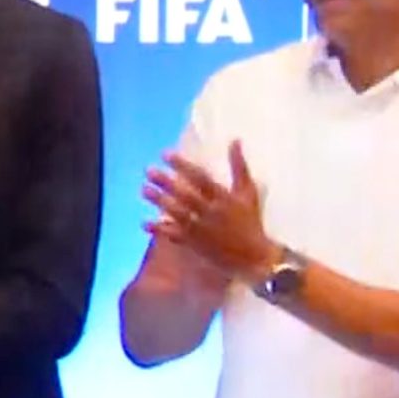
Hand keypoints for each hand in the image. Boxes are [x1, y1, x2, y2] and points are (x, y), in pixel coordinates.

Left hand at [143, 142, 274, 284]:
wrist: (255, 256)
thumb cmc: (251, 221)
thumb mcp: (248, 192)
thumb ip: (239, 167)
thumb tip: (234, 141)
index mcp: (224, 198)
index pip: (200, 178)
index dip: (182, 165)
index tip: (165, 154)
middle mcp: (211, 212)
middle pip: (185, 194)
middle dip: (166, 182)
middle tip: (148, 170)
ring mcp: (201, 229)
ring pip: (177, 213)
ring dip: (159, 201)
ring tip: (143, 189)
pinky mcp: (194, 244)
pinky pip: (174, 235)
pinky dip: (159, 229)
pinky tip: (144, 222)